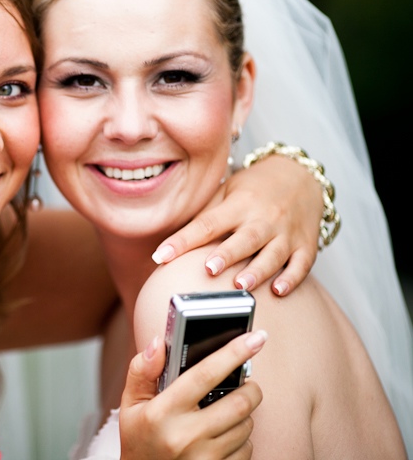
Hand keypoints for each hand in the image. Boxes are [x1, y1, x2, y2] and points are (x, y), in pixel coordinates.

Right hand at [119, 330, 266, 459]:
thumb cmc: (139, 440)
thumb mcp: (131, 404)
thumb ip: (142, 370)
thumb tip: (158, 343)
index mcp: (163, 412)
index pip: (205, 374)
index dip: (233, 352)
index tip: (255, 338)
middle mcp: (186, 436)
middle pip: (240, 402)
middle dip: (250, 387)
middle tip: (246, 383)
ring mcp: (205, 457)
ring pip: (247, 425)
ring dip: (243, 415)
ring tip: (224, 413)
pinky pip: (247, 449)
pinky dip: (241, 439)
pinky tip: (223, 437)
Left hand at [152, 154, 320, 295]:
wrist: (300, 176)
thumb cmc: (254, 189)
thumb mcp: (227, 191)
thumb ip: (205, 214)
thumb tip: (170, 239)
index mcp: (238, 204)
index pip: (206, 224)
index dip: (183, 240)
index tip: (161, 255)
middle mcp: (264, 218)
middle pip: (244, 239)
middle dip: (227, 255)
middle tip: (208, 269)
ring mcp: (287, 233)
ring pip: (273, 254)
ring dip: (258, 271)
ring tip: (241, 285)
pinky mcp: (306, 245)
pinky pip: (302, 264)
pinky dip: (291, 278)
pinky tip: (279, 291)